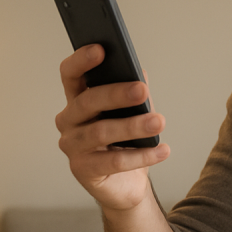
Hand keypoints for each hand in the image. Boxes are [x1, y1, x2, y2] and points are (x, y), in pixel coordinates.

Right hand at [55, 44, 170, 209]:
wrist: (126, 182)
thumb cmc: (125, 140)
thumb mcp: (132, 111)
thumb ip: (133, 90)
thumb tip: (139, 72)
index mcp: (78, 98)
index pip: (71, 74)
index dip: (81, 60)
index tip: (101, 49)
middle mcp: (69, 120)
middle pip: (88, 101)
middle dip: (116, 94)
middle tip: (143, 90)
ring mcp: (72, 146)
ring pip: (101, 132)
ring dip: (133, 126)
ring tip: (158, 122)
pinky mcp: (83, 170)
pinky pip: (113, 161)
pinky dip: (141, 155)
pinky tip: (162, 150)